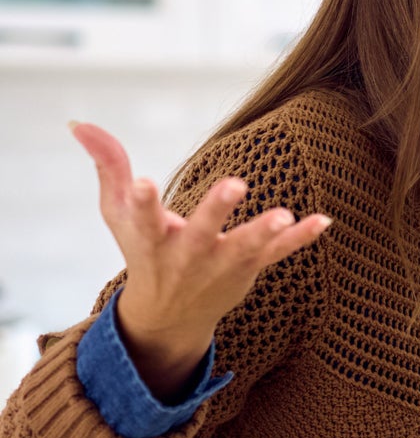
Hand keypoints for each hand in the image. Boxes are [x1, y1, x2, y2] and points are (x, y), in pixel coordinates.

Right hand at [72, 121, 331, 398]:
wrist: (169, 315)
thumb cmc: (142, 251)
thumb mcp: (117, 212)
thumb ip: (108, 165)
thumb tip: (79, 122)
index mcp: (150, 239)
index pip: (142, 219)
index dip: (141, 201)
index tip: (142, 183)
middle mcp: (186, 255)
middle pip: (201, 233)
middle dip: (216, 211)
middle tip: (235, 185)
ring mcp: (220, 264)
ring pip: (245, 248)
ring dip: (265, 233)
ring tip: (284, 215)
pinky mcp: (249, 269)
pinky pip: (277, 255)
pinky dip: (301, 240)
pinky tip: (323, 221)